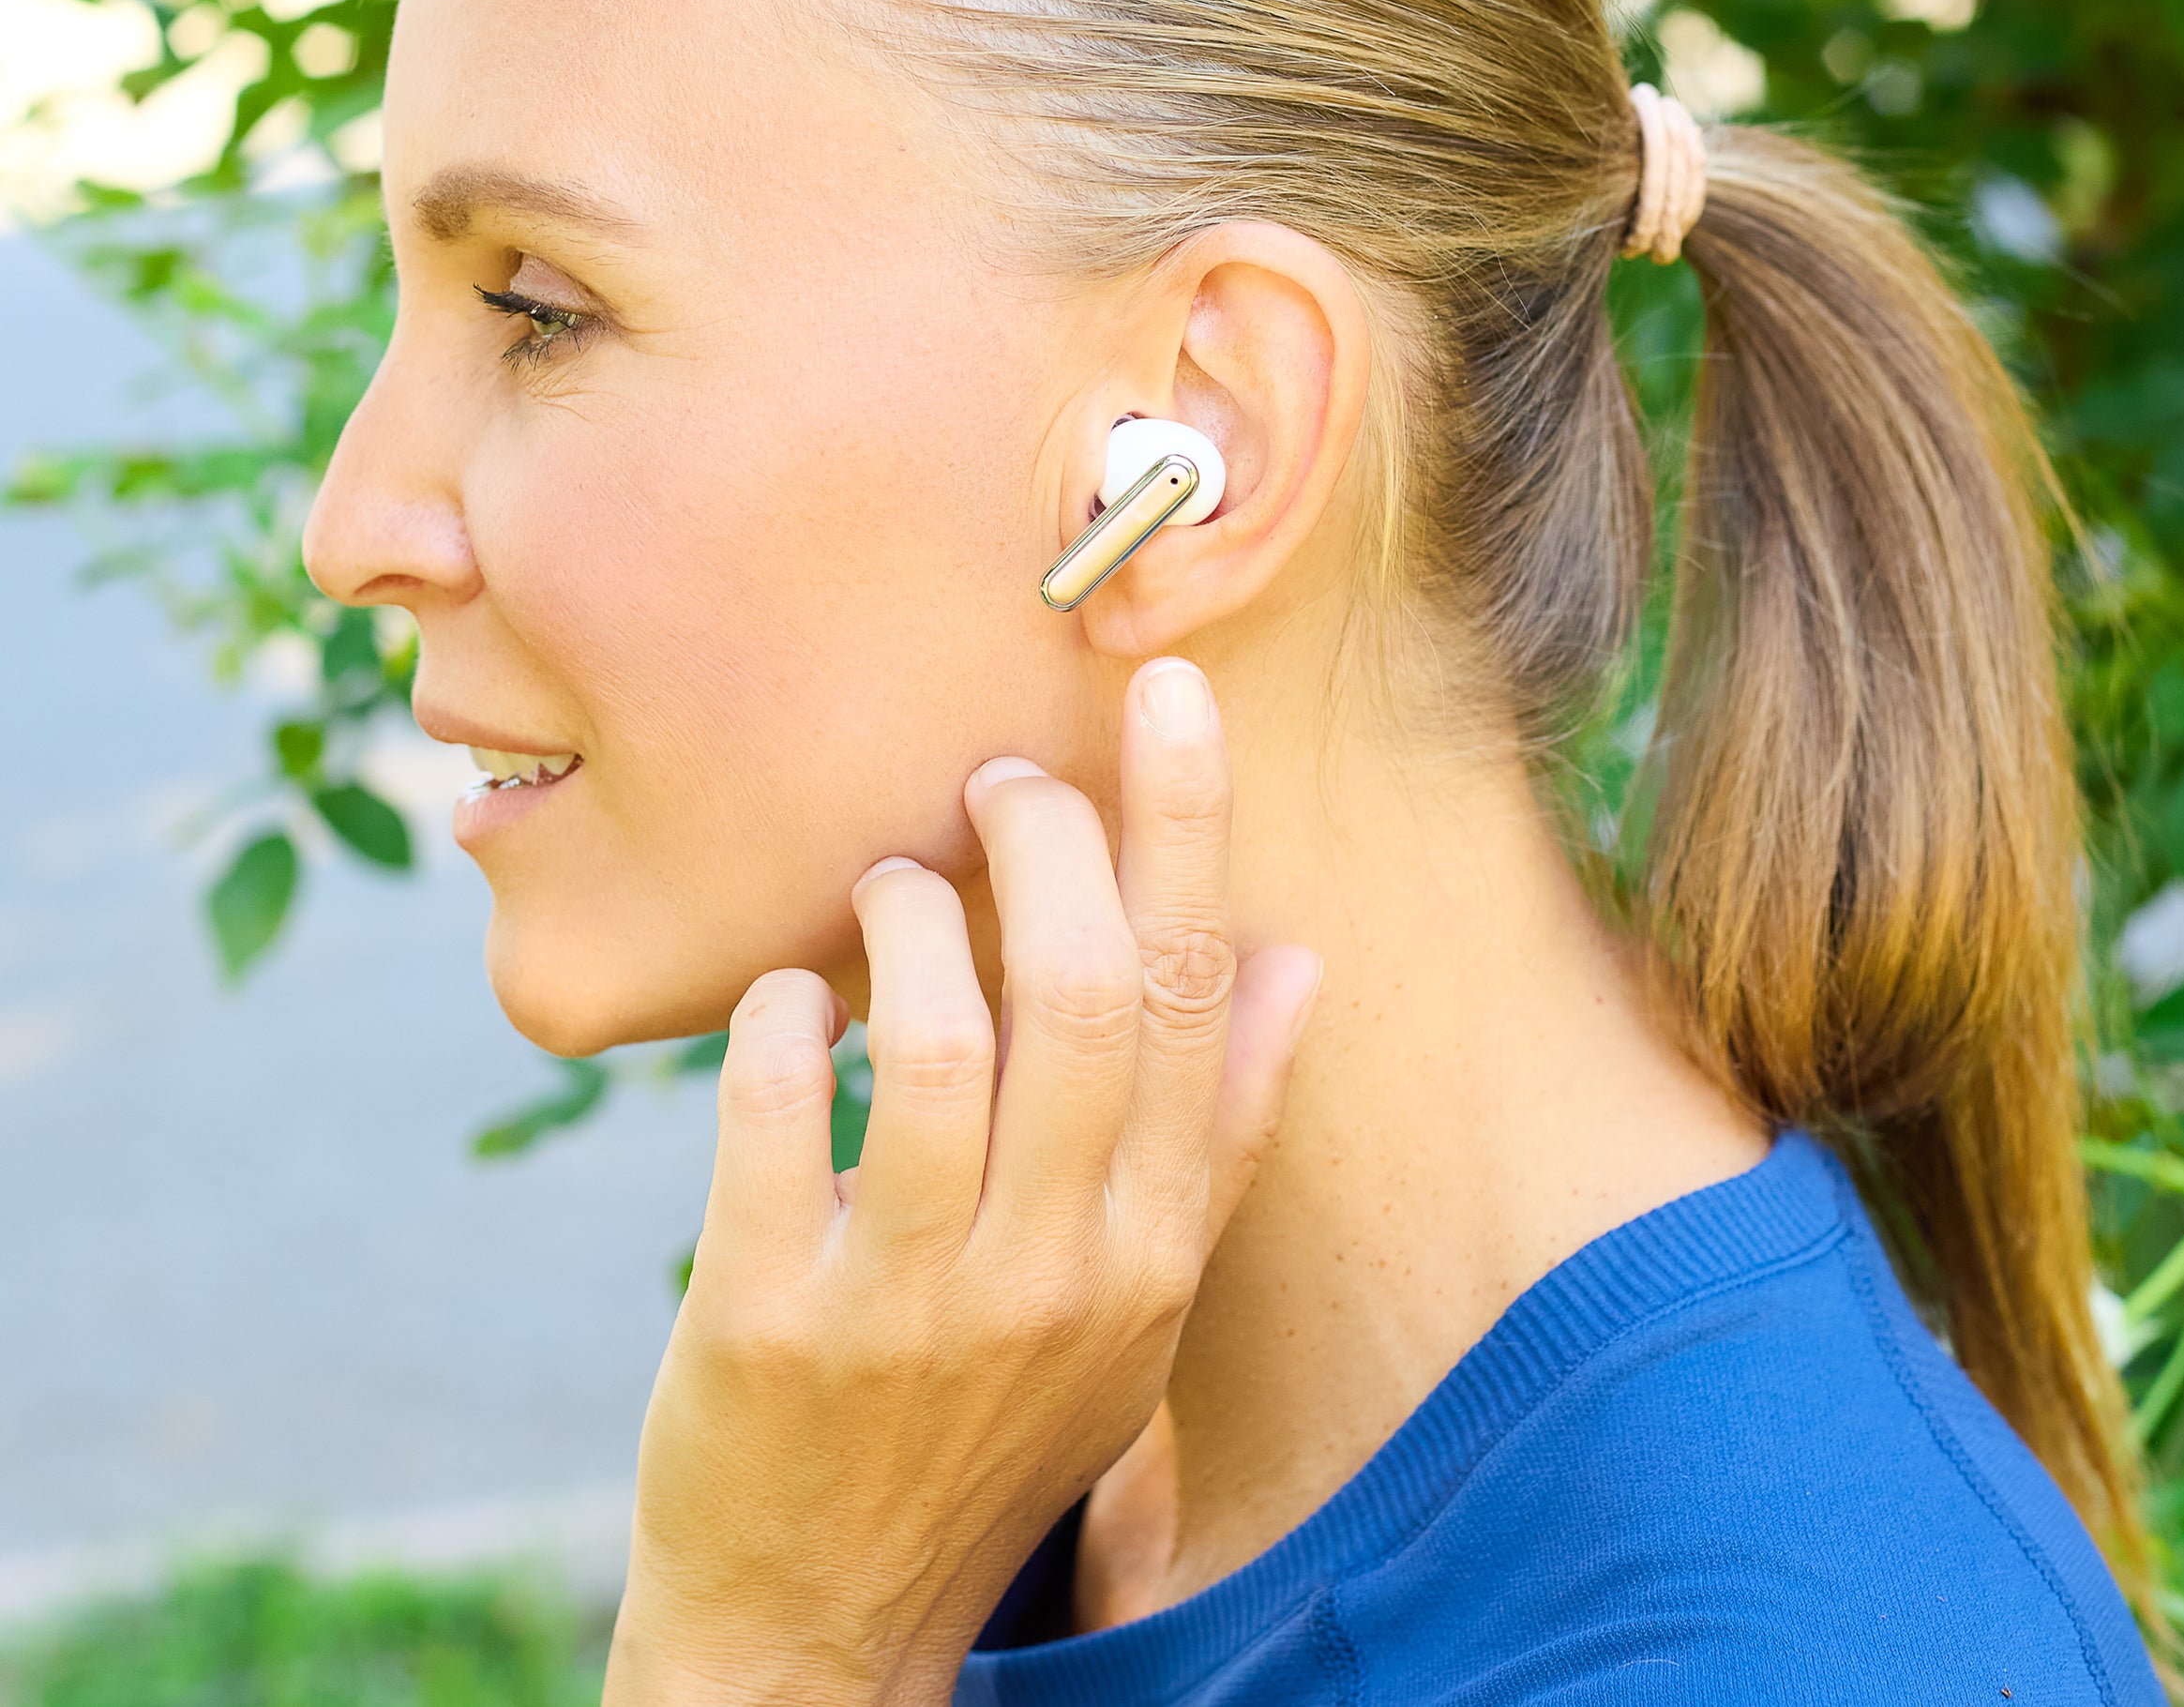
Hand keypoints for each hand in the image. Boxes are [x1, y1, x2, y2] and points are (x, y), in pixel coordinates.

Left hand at [603, 657, 1322, 1705]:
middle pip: (1076, 994)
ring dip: (906, 916)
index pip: (1191, 996)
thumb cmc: (995, 1425)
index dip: (1185, 824)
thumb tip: (1297, 962)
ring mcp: (911, 1305)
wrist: (826, 1622)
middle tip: (999, 782)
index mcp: (1152, 1247)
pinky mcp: (768, 1326)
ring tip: (892, 887)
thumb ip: (1219, 1132)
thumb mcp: (1140, 1302)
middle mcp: (1054, 1271)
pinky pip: (774, 1115)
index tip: (1169, 689)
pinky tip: (793, 999)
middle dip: (1040, 840)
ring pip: (931, 1039)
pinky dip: (783, 1017)